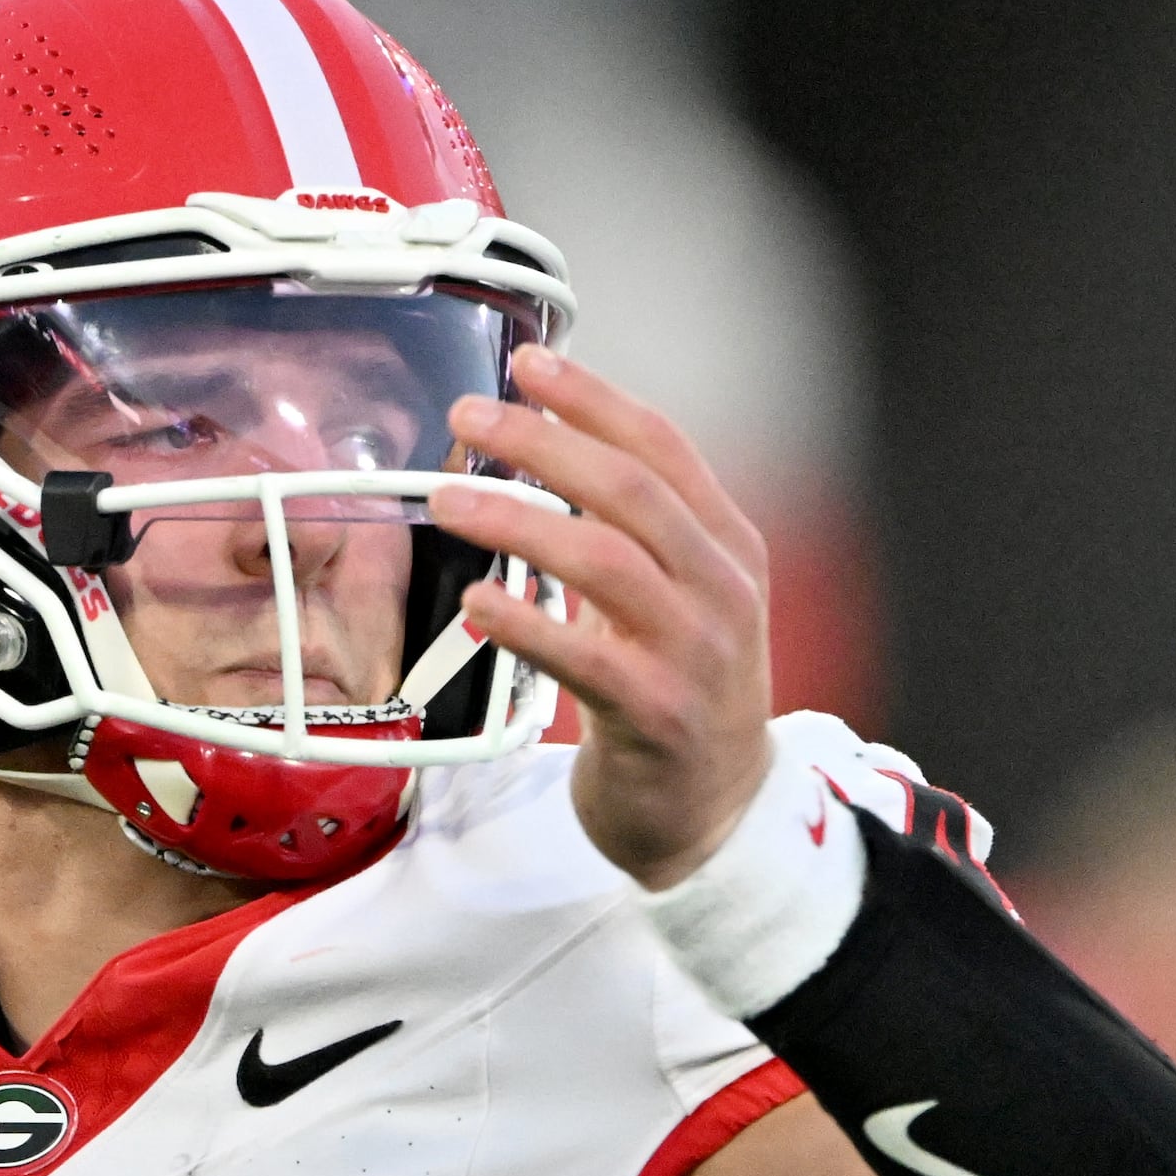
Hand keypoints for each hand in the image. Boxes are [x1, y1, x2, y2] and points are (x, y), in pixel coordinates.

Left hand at [425, 345, 774, 886]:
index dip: (593, 400)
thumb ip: (631, 530)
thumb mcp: (678, 595)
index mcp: (726, 545)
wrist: (716, 812)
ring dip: (519, 521)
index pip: (661, 448)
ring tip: (449, 500)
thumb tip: (544, 450)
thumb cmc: (678, 692)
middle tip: (468, 418)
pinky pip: (587, 658)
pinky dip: (528, 623)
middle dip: (543, 443)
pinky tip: (478, 601)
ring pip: (606, 561)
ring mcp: (695, 652)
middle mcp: (721, 588)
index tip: (528, 363)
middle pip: (629, 490)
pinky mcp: (658, 715)